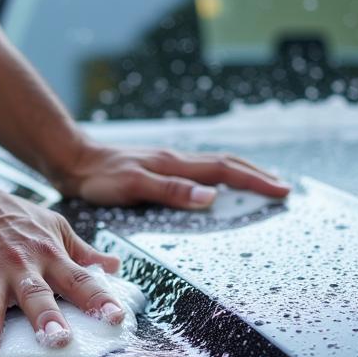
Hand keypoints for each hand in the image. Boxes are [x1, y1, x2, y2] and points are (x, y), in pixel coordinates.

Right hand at [0, 184, 123, 356]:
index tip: (115, 318)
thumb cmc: (10, 217)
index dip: (99, 298)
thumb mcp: (53, 226)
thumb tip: (115, 266)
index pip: (80, 279)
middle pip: (35, 296)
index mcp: (48, 256)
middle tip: (56, 341)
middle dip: (46, 318)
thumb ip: (83, 251)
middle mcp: (19, 268)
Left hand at [49, 139, 289, 207]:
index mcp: (176, 163)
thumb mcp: (134, 186)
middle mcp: (177, 160)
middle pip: (228, 164)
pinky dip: (221, 177)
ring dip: (243, 174)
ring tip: (263, 185)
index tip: (281, 192)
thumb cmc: (99, 177)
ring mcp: (170, 164)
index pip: (226, 170)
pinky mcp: (160, 170)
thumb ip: (171, 190)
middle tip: (283, 189)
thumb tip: (210, 196)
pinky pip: (200, 171)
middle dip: (258, 176)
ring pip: (216, 165)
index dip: (255, 182)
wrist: (74, 162)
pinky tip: (220, 186)